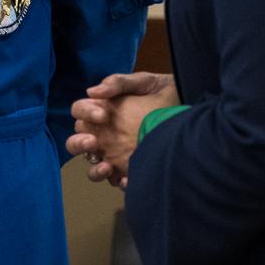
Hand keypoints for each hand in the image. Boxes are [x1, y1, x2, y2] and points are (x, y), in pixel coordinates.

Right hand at [67, 71, 179, 187]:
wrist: (189, 108)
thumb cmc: (163, 92)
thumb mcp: (143, 82)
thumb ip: (118, 83)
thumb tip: (93, 91)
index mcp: (101, 109)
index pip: (79, 111)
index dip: (85, 113)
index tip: (103, 115)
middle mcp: (103, 133)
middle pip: (76, 142)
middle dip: (79, 143)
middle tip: (92, 141)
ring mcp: (113, 153)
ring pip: (92, 165)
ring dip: (94, 169)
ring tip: (106, 166)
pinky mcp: (128, 168)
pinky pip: (117, 180)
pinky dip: (120, 182)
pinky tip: (127, 179)